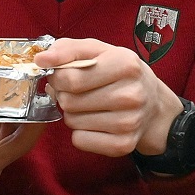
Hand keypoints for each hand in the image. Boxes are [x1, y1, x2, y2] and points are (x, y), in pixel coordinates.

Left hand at [36, 38, 182, 156]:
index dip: (57, 76)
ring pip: (71, 121)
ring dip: (72, 113)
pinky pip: (79, 140)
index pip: (70, 78)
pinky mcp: (123, 145)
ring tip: (89, 105)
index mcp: (125, 64)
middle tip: (76, 91)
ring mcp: (129, 123)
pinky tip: (95, 122)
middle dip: (64, 95)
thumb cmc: (120, 74)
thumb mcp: (99, 50)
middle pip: (68, 101)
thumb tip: (41, 60)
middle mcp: (131, 95)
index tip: (62, 74)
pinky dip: (80, 132)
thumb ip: (68, 49)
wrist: (154, 106)